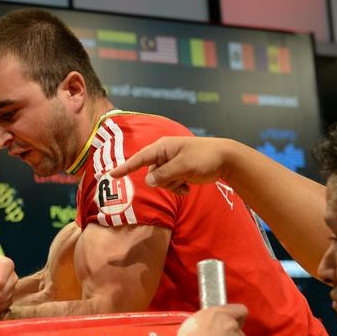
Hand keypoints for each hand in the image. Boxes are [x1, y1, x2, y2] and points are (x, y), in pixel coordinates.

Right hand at [108, 137, 234, 194]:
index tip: (111, 174)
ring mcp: (171, 164)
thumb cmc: (205, 157)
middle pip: (152, 175)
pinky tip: (188, 186)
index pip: (139, 158)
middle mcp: (164, 155)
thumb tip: (149, 182)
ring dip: (172, 186)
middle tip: (180, 179)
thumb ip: (164, 175)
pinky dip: (178, 188)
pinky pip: (170, 184)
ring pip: (161, 182)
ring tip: (186, 183)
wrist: (225, 159)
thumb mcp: (183, 166)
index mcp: (162, 148)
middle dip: (164, 181)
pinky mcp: (178, 172)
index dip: (125, 167)